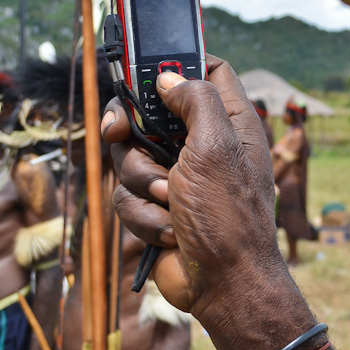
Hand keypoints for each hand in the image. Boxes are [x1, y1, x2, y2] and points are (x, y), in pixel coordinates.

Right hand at [106, 55, 280, 318]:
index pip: (208, 71)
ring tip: (169, 202)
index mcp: (230, 122)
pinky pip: (126, 196)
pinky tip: (168, 230)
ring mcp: (179, 176)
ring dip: (142, 183)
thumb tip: (169, 76)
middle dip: (133, 133)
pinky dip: (142, 214)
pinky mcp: (158, 207)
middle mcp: (204, 144)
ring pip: (130, 158)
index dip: (178, 64)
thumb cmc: (228, 216)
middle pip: (151, 114)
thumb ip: (195, 101)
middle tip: (120, 134)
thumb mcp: (216, 147)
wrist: (223, 285)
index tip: (146, 67)